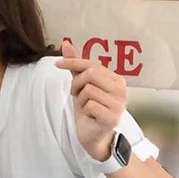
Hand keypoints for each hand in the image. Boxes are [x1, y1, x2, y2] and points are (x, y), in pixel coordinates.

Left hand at [56, 39, 127, 159]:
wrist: (92, 135)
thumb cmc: (89, 107)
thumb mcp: (80, 83)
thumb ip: (75, 64)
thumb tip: (65, 42)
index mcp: (117, 79)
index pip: (92, 64)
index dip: (73, 62)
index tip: (57, 64)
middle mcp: (122, 90)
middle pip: (91, 74)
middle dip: (77, 84)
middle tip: (76, 94)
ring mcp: (119, 105)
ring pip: (89, 89)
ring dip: (81, 98)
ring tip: (86, 106)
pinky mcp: (113, 118)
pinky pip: (90, 104)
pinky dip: (85, 110)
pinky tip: (90, 115)